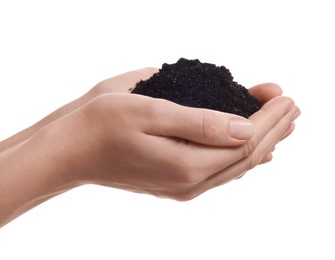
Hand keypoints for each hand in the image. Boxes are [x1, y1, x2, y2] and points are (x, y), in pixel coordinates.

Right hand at [52, 92, 298, 200]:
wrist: (71, 152)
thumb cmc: (103, 125)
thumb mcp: (151, 112)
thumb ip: (201, 122)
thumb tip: (245, 126)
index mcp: (188, 164)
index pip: (245, 140)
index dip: (270, 117)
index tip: (285, 93)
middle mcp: (190, 182)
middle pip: (246, 155)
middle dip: (273, 128)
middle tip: (292, 105)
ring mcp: (183, 187)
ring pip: (235, 166)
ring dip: (261, 142)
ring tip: (280, 123)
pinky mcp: (174, 184)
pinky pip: (219, 172)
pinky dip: (240, 156)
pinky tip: (252, 151)